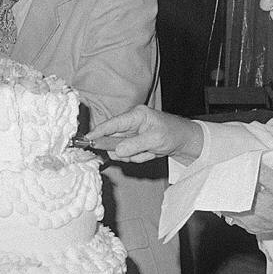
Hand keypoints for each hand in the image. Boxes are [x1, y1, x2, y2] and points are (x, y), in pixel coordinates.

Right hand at [85, 105, 201, 163]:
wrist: (186, 141)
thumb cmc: (173, 134)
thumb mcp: (155, 140)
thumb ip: (134, 145)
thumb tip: (116, 150)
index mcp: (135, 115)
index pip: (112, 124)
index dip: (98, 131)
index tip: (86, 139)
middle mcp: (131, 123)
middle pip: (113, 139)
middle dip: (123, 150)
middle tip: (138, 152)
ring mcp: (132, 133)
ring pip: (120, 149)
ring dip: (133, 155)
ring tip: (149, 152)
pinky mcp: (134, 142)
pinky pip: (128, 154)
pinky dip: (138, 157)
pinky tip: (150, 153)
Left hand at [223, 165, 272, 238]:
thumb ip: (262, 174)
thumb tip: (248, 166)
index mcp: (253, 210)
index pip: (228, 201)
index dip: (222, 190)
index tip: (218, 182)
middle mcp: (250, 222)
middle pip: (227, 209)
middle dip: (225, 196)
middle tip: (223, 184)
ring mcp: (253, 227)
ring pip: (233, 215)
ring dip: (231, 203)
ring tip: (232, 190)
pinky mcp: (257, 228)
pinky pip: (241, 219)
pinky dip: (238, 210)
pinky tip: (243, 201)